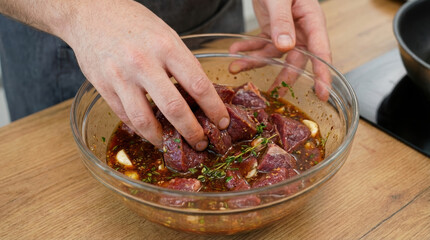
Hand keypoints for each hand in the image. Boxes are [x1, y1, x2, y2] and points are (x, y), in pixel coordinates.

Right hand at [62, 1, 229, 149]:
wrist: (91, 11)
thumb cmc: (134, 23)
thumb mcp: (166, 34)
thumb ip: (183, 63)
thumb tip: (201, 94)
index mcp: (166, 46)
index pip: (198, 85)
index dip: (214, 108)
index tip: (222, 122)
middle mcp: (144, 62)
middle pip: (174, 107)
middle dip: (192, 131)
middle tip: (201, 143)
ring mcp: (121, 76)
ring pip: (145, 120)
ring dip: (163, 139)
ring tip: (173, 145)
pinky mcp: (103, 86)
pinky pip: (125, 117)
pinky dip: (141, 130)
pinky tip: (151, 133)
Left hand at [229, 0, 331, 99]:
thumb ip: (282, 21)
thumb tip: (286, 48)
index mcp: (311, 20)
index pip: (321, 51)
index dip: (323, 74)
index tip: (323, 94)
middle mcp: (302, 30)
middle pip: (297, 59)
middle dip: (283, 76)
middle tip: (273, 92)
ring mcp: (287, 32)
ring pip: (274, 55)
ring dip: (254, 62)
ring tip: (235, 67)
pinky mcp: (273, 31)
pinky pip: (261, 46)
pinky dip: (247, 49)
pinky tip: (234, 52)